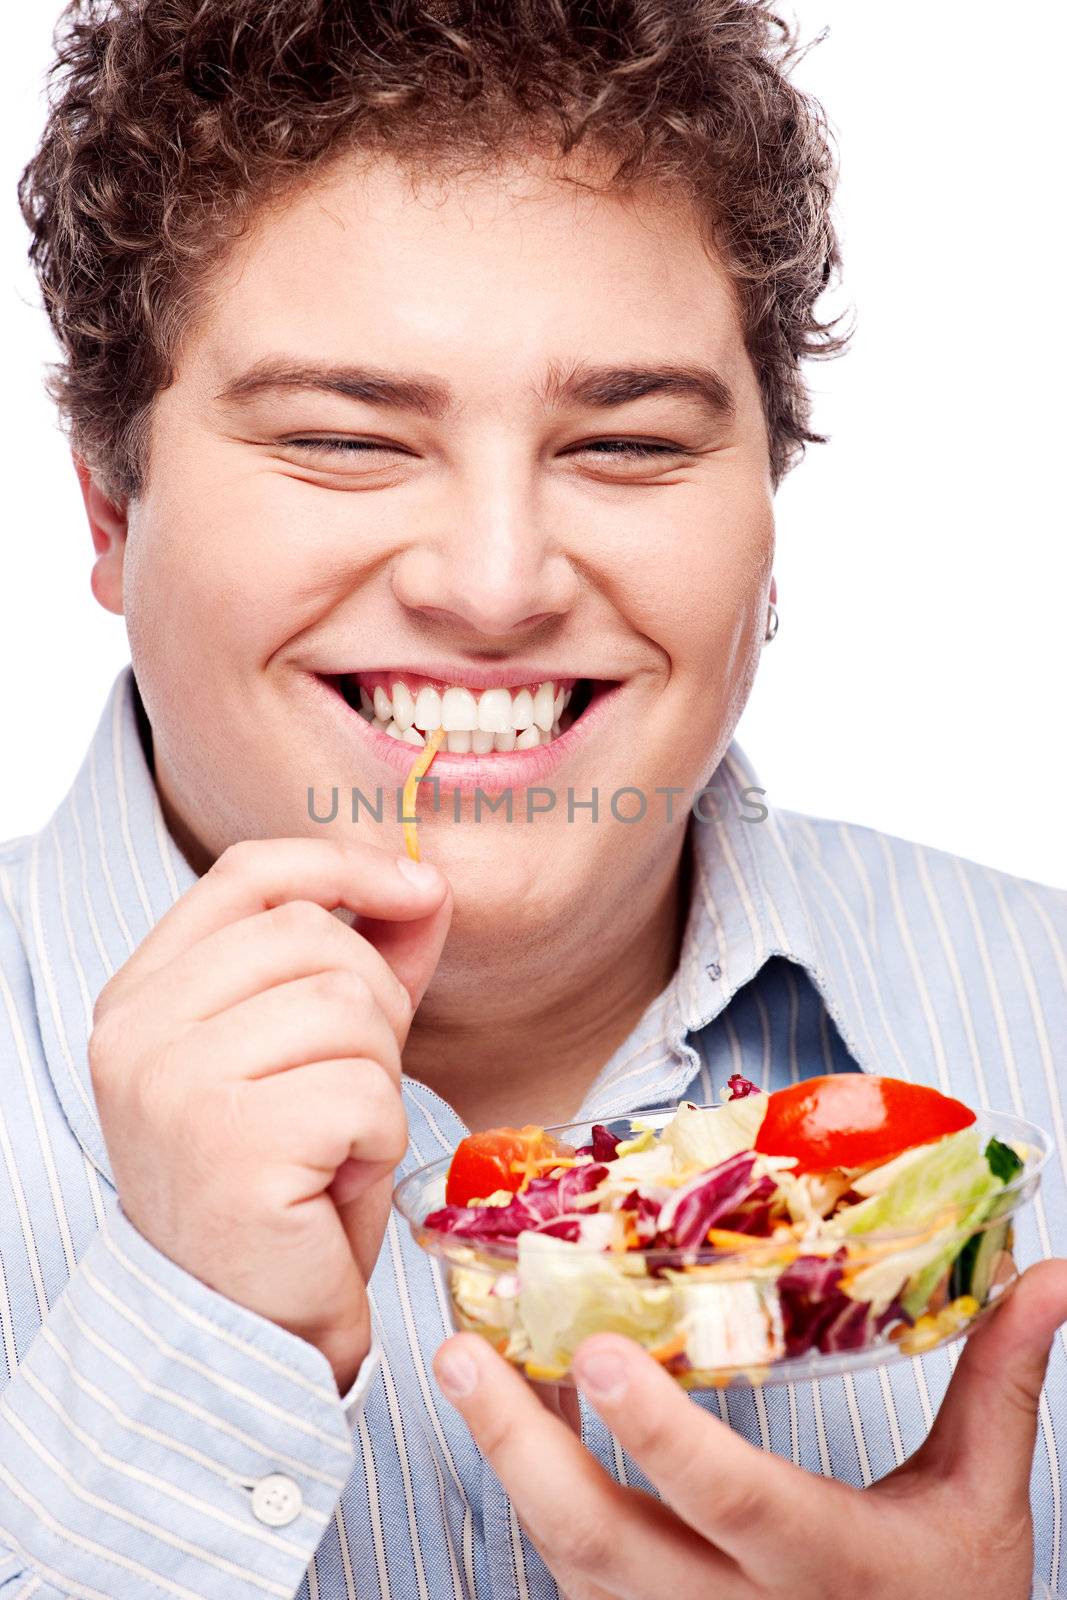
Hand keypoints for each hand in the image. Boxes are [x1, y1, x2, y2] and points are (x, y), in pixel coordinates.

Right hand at [90, 837, 450, 1392]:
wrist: (245, 1329)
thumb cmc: (283, 1184)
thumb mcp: (314, 1050)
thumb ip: (361, 961)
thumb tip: (426, 884)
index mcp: (142, 993)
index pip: (248, 872)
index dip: (344, 864)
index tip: (418, 887)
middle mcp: (137, 1030)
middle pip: (316, 935)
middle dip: (376, 1006)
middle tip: (351, 1092)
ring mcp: (173, 1085)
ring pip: (350, 1007)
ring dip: (379, 1082)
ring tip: (336, 1144)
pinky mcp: (229, 1145)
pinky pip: (368, 1093)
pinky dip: (380, 1142)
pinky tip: (335, 1185)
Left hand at [434, 1258, 1066, 1598]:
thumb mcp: (981, 1503)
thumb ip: (1002, 1384)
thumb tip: (1058, 1274)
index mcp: (833, 1569)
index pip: (735, 1502)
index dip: (662, 1435)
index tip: (597, 1352)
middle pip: (603, 1546)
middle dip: (520, 1449)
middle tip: (459, 1356)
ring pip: (570, 1564)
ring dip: (510, 1461)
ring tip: (465, 1364)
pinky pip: (575, 1575)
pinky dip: (538, 1490)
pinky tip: (521, 1413)